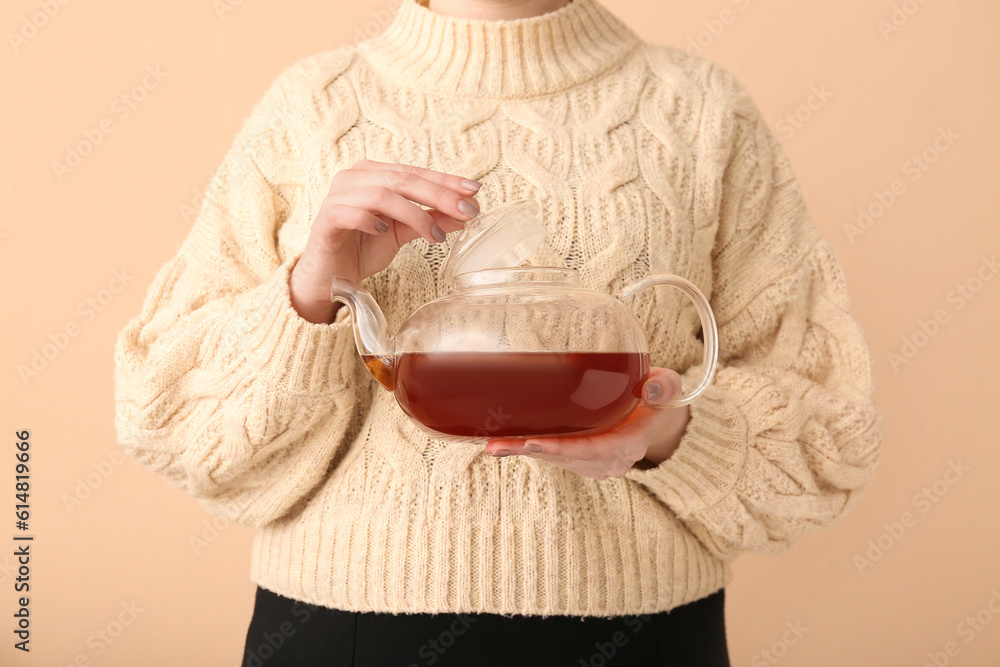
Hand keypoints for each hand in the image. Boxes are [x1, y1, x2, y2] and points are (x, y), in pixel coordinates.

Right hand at [288, 159, 481, 322]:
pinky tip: (385, 231)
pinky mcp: (326, 218)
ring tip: (435, 235)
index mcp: (374, 174)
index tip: (475, 191)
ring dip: (414, 214)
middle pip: (403, 179)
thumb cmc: (364, 248)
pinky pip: (350, 212)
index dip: (446, 181)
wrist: (330, 275)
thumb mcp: (403, 232)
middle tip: (466, 212)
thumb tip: (467, 212)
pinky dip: (371, 220)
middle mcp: (354, 178)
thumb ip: (431, 219)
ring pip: (382, 194)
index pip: (415, 172)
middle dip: (439, 196)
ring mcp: (338, 195)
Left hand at [484, 367, 691, 479]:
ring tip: (492, 446)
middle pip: (566, 458)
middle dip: (532, 451)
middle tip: (498, 445)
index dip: (564, 448)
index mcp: (629, 445)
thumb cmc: (656, 398)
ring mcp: (593, 464)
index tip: (535, 443)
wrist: (653, 419)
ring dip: (524, 453)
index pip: (594, 450)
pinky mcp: (580, 460)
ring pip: (556, 459)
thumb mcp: (667, 388)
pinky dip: (529, 449)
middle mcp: (609, 462)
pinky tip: (502, 444)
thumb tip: (651, 386)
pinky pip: (553, 456)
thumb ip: (665, 385)